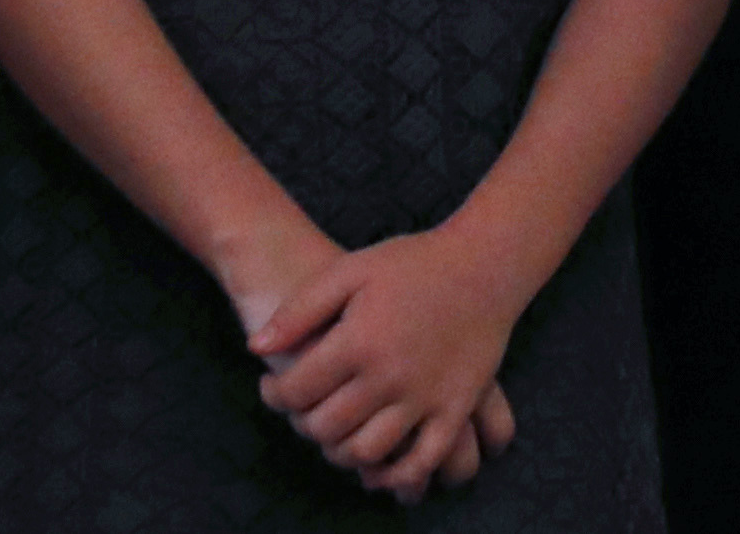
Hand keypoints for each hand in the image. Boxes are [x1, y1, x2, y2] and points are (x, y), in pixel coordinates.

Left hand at [253, 222, 535, 502]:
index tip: (271, 388)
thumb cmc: (411, 263)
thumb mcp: (349, 270)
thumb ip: (300, 310)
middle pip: (327, 427)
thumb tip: (256, 348)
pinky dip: (396, 475)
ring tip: (335, 431)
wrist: (483, 265)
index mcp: (357, 341)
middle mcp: (389, 376)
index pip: (297, 392)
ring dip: (340, 451)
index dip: (274, 396)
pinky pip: (422, 461)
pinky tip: (378, 467)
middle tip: (301, 409)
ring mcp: (425, 398)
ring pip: (367, 451)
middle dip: (303, 424)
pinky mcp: (455, 410)